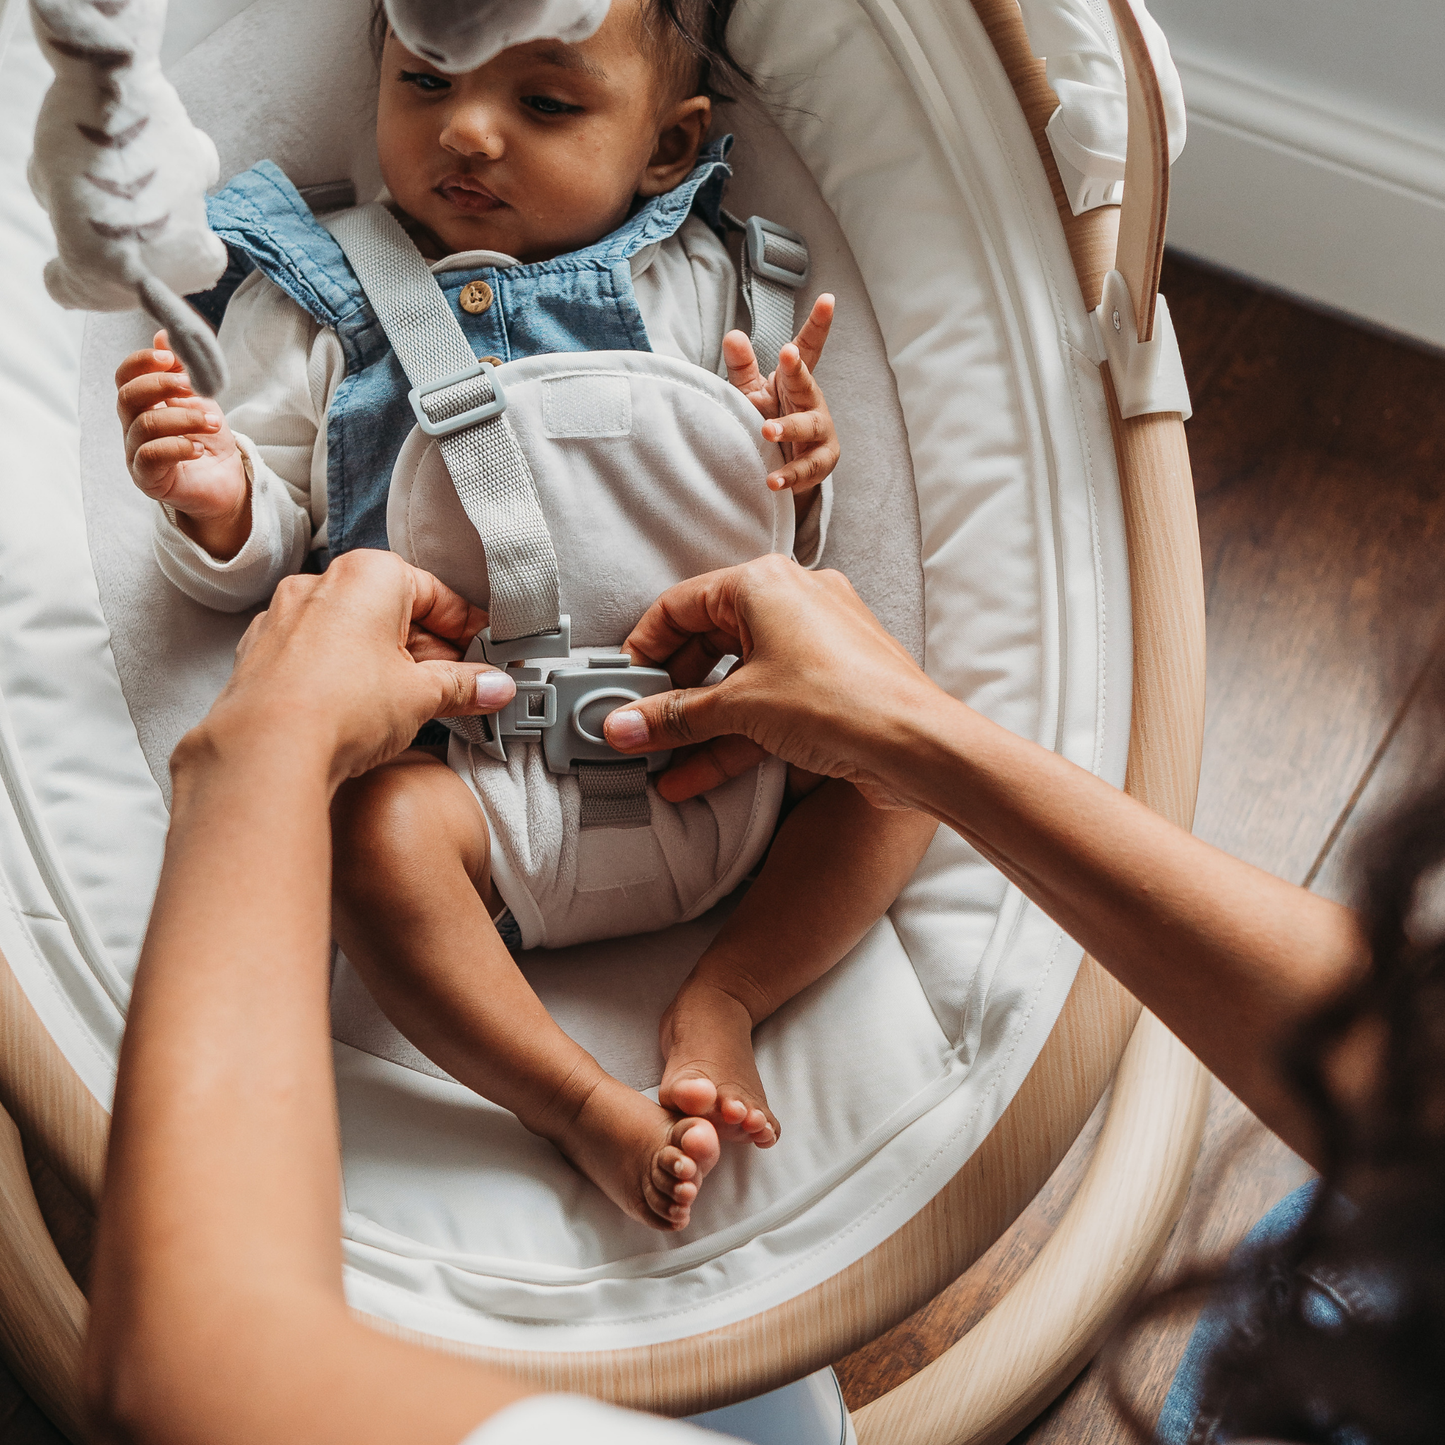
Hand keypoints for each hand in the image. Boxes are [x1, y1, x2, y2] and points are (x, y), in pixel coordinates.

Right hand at [116, 329, 249, 559]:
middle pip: (128, 396)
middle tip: (191, 387)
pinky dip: (177, 447)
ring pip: (145, 425)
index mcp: (142, 405)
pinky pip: (150, 457)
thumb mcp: (200, 400)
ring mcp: (136, 454)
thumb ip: (181, 371)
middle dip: (161, 385)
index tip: (169, 358)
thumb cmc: (208, 440)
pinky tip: (198, 448)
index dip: (142, 362)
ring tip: (213, 421)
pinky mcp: (148, 479)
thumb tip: (163, 335)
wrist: (226, 482)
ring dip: (183, 418)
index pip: (125, 377)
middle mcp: (132, 427)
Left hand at [190, 550, 513, 787]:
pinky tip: (365, 710)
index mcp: (368, 574)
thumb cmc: (340, 706)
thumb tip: (492, 686)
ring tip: (415, 705)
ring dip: (389, 664)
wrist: (266, 751)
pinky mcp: (263, 654)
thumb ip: (464, 686)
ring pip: (354, 633)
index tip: (486, 657)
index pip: (436, 595)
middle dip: (431, 652)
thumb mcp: (423, 695)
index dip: (468, 630)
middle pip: (394, 612)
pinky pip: (319, 655)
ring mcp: (285, 618)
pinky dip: (347, 674)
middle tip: (460, 687)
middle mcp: (321, 584)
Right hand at [608, 555, 939, 808]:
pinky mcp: (829, 686)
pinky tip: (694, 776)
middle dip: (669, 695)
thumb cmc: (842, 700)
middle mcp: (792, 602)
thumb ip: (675, 717)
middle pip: (708, 644)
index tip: (620, 687)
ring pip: (737, 681)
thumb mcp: (740, 706)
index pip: (681, 606)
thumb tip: (624, 724)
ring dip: (697, 726)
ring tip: (659, 762)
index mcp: (766, 582)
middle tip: (636, 727)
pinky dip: (733, 736)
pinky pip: (767, 704)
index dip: (643, 649)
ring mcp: (815, 645)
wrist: (920, 746)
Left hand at [724, 294, 840, 494]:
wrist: (782, 467)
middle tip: (786, 356)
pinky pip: (806, 468)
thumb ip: (742, 367)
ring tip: (767, 431)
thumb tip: (732, 335)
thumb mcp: (751, 393)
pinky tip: (773, 480)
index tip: (828, 299)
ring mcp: (820, 433)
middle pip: (806, 383)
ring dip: (788, 428)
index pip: (807, 348)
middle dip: (797, 371)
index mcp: (796, 380)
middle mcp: (812, 402)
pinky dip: (790, 475)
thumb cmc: (767, 421)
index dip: (818, 324)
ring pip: (808, 427)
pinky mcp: (820, 463)